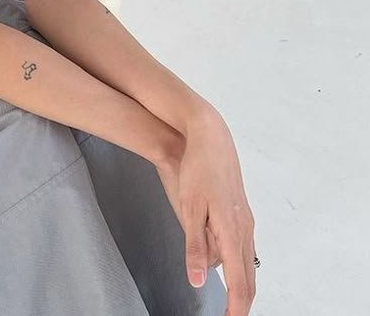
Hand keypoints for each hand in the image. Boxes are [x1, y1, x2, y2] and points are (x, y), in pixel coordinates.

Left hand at [156, 110, 256, 315]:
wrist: (211, 136)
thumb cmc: (198, 169)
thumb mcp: (188, 208)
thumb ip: (194, 246)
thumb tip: (197, 280)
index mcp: (232, 230)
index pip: (238, 281)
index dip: (235, 307)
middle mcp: (244, 228)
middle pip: (248, 277)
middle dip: (241, 301)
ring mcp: (246, 219)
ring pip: (246, 261)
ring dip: (238, 281)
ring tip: (226, 298)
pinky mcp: (241, 212)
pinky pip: (242, 245)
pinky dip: (236, 262)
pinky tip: (223, 262)